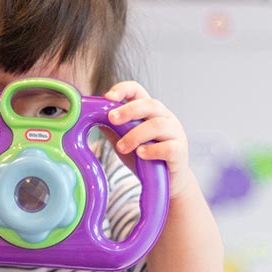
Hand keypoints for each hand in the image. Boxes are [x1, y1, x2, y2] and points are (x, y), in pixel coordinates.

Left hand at [104, 81, 193, 198]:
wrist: (167, 182)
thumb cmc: (145, 159)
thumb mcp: (124, 142)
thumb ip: (112, 129)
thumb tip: (90, 117)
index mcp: (150, 111)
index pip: (138, 91)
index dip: (124, 89)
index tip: (108, 97)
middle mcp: (165, 118)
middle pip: (149, 104)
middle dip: (128, 110)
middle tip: (111, 118)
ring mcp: (175, 133)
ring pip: (157, 125)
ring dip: (135, 135)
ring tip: (121, 147)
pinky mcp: (180, 151)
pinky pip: (168, 147)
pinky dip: (152, 150)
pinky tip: (141, 154)